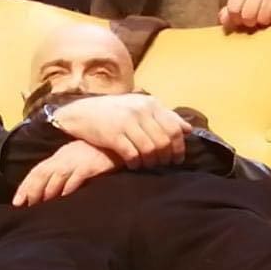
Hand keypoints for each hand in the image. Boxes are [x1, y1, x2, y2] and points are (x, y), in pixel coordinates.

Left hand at [13, 140, 119, 206]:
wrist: (117, 143)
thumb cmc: (97, 154)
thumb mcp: (76, 160)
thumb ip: (64, 173)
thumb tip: (50, 193)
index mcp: (60, 157)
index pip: (38, 171)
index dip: (25, 186)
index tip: (17, 202)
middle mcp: (65, 158)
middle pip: (42, 173)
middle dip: (31, 190)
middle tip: (24, 206)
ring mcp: (77, 161)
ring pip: (57, 176)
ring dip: (47, 191)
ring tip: (40, 205)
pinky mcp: (91, 166)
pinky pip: (77, 176)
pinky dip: (69, 186)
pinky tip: (64, 197)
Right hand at [50, 93, 189, 169]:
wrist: (82, 112)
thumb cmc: (115, 111)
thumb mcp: (140, 106)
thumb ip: (164, 116)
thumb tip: (188, 129)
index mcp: (150, 103)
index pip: (173, 129)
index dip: (178, 147)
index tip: (176, 158)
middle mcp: (140, 111)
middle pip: (163, 142)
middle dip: (165, 157)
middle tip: (162, 165)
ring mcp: (127, 122)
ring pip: (150, 150)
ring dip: (151, 162)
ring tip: (148, 165)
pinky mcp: (113, 135)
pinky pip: (132, 155)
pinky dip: (135, 164)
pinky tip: (133, 165)